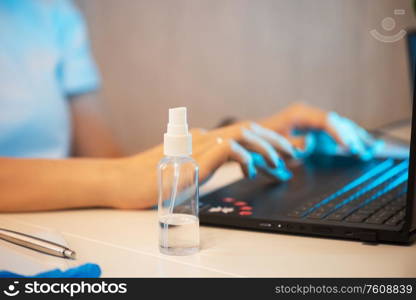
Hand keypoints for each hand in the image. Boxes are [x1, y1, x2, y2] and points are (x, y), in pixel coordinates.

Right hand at [110, 125, 292, 208]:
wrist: (122, 182)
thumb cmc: (149, 181)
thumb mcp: (183, 172)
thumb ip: (202, 164)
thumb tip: (222, 164)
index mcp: (201, 140)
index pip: (240, 135)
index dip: (265, 141)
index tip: (282, 155)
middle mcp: (201, 137)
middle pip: (246, 128)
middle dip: (274, 139)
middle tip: (294, 153)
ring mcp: (197, 145)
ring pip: (241, 134)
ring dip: (266, 146)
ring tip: (281, 162)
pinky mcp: (192, 157)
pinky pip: (227, 148)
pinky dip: (244, 157)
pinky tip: (250, 171)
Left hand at [259, 103, 383, 159]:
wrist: (254, 134)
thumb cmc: (264, 139)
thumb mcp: (277, 143)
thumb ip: (294, 143)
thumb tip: (310, 142)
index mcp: (300, 113)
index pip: (327, 121)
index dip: (340, 134)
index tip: (350, 146)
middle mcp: (308, 112)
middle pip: (337, 122)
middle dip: (351, 137)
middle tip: (363, 151)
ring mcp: (312, 118)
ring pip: (338, 125)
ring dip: (353, 137)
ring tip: (369, 148)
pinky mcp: (313, 126)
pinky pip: (334, 130)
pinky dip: (347, 137)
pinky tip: (360, 144)